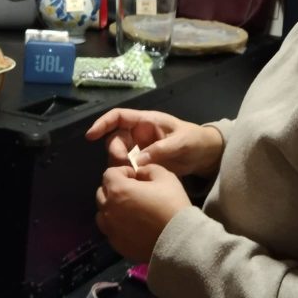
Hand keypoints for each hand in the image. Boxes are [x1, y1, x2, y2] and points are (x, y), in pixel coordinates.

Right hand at [85, 108, 223, 177]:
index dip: (103, 123)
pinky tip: (133, 180)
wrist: (206, 155)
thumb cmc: (195, 141)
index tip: (91, 136)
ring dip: (120, 164)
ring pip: (120, 154)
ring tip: (131, 174)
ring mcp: (142, 149)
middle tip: (123, 164)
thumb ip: (161, 150)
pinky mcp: (144, 163)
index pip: (119, 117)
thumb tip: (138, 161)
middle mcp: (140, 134)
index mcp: (147, 121)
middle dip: (115, 151)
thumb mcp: (181, 143)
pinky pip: (128, 166)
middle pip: (116, 138)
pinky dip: (126, 173)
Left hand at [95, 164, 191, 260]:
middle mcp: (109, 209)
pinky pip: (110, 230)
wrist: (178, 240)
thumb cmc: (172, 205)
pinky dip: (116, 225)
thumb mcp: (165, 177)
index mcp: (119, 190)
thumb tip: (139, 173)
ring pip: (102, 213)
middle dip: (115, 188)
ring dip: (112, 207)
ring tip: (129, 210)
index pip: (109, 173)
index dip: (123, 172)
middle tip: (132, 192)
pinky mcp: (116, 244)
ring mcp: (110, 229)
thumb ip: (148, 169)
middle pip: (102, 193)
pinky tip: (132, 226)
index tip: (136, 177)